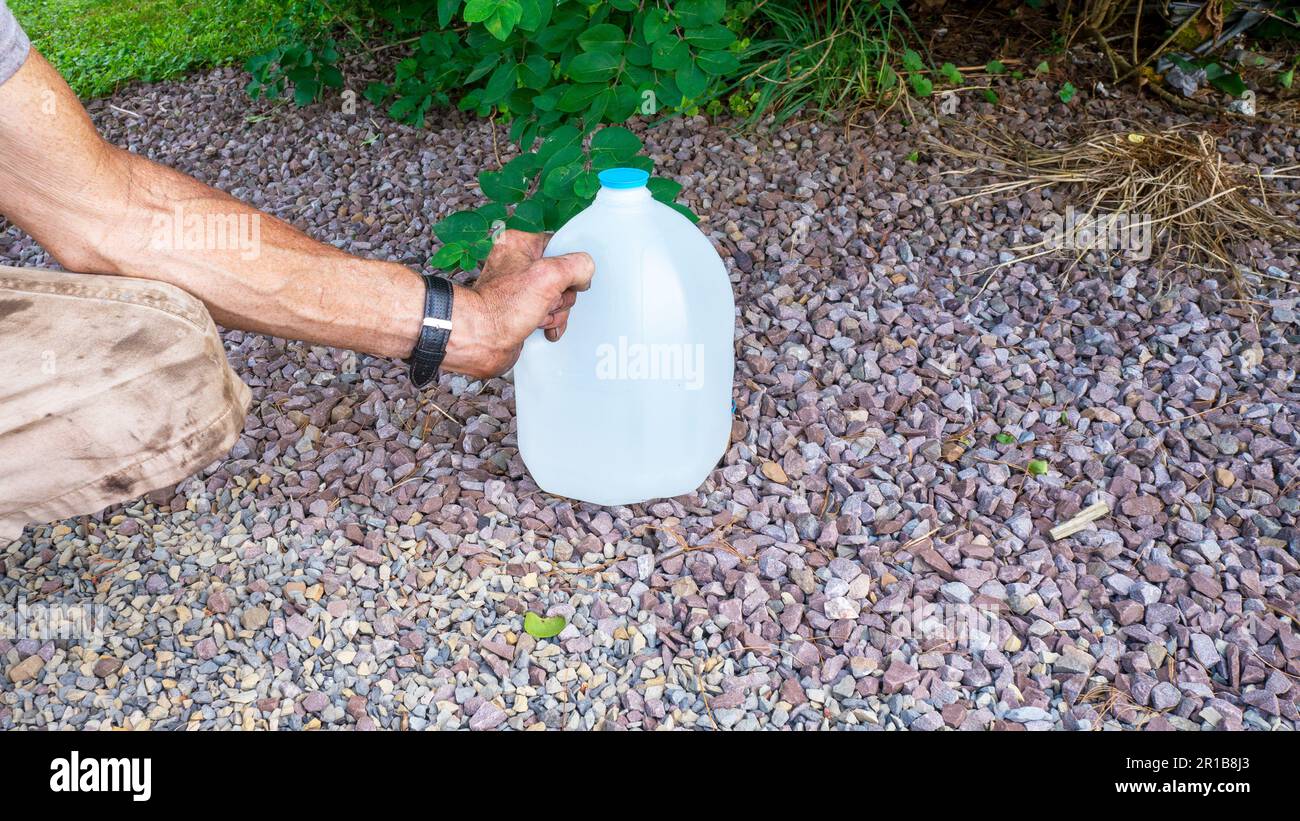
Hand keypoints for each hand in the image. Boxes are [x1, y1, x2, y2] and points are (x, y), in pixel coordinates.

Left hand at [441, 229, 593, 378]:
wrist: (481, 340)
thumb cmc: (502, 307)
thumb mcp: (550, 275)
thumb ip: (577, 265)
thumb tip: (584, 274)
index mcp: (519, 244)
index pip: (560, 246)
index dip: (567, 266)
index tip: (563, 279)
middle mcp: (518, 265)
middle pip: (563, 276)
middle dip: (560, 296)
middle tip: (545, 301)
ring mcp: (520, 290)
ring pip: (558, 298)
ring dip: (555, 312)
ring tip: (537, 316)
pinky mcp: (522, 312)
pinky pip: (549, 315)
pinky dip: (550, 324)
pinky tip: (540, 327)